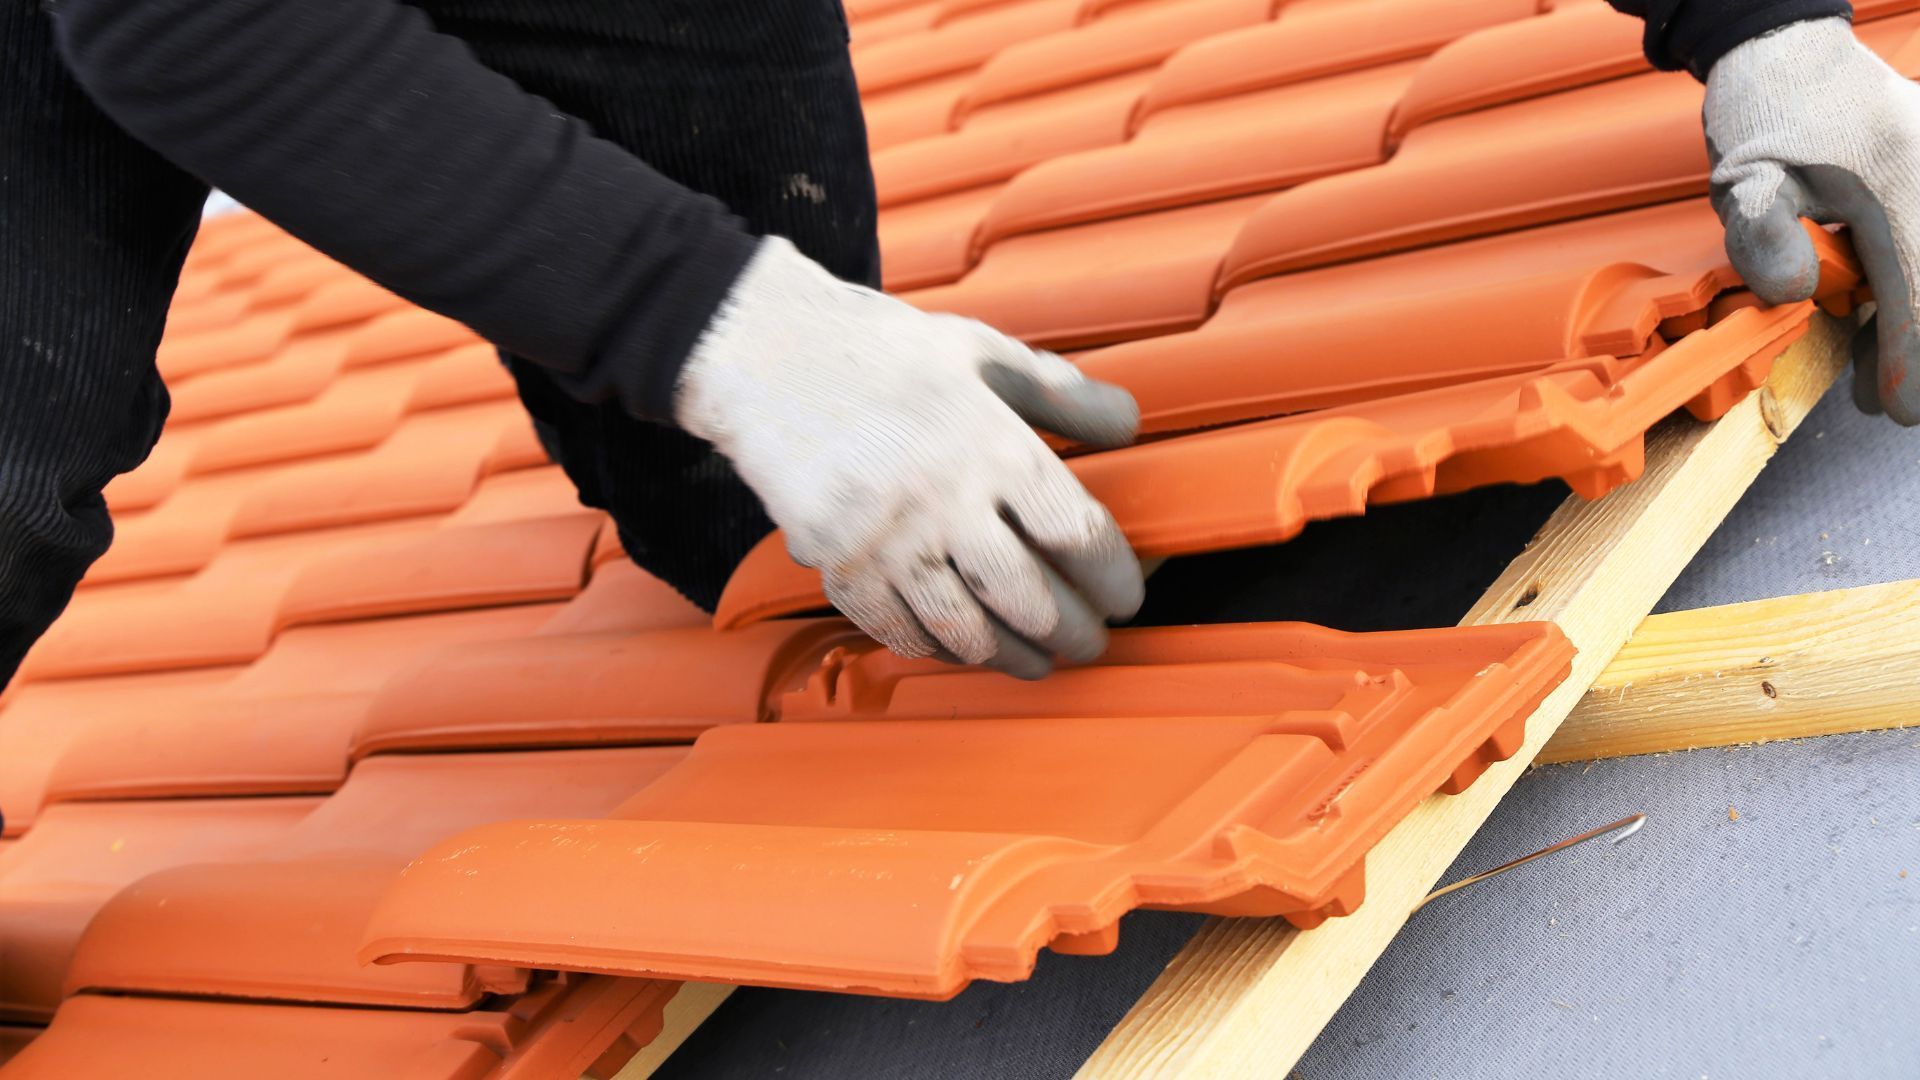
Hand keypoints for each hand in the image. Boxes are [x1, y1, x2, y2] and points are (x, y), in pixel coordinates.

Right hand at [675, 237, 1143, 678]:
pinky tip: (965, 649)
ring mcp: (886, 541)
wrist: (766, 353)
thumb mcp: (981, 351)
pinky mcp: (838, 565)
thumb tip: (1129, 423)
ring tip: (1039, 662)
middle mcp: (944, 502)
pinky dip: (941, 650)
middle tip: (1092, 644)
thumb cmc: (881, 350)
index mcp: (991, 445)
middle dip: (1074, 633)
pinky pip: (900, 632)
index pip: (1077, 535)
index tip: (1127, 595)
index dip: (1113, 578)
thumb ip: (1059, 395)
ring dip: (1014, 658)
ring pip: (967, 631)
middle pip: (1031, 599)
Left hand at [1706, 17, 1919, 421]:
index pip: (1919, 288)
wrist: (1795, 53)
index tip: (1899, 408)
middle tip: (1881, 401)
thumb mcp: (1746, 176)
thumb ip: (1761, 233)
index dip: (1914, 359)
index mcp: (1898, 183)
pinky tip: (1879, 320)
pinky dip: (1910, 287)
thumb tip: (1792, 293)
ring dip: (1916, 323)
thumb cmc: (1769, 114)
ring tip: (1870, 371)